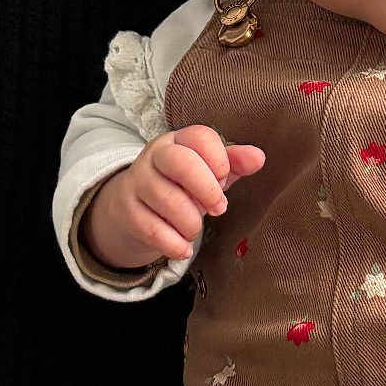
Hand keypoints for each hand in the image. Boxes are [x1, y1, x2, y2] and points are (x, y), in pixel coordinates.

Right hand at [82, 126, 264, 268]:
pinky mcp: (127, 211)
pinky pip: (152, 229)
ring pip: (168, 200)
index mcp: (178, 141)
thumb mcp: (208, 173)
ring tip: (195, 229)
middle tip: (219, 208)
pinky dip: (174, 244)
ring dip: (191, 223)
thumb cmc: (180, 187)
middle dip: (207, 190)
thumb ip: (233, 164)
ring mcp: (137, 182)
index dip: (219, 161)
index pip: (200, 137)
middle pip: (181, 162)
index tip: (225, 180)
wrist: (133, 208)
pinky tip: (183, 248)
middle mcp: (155, 156)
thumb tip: (258, 157)